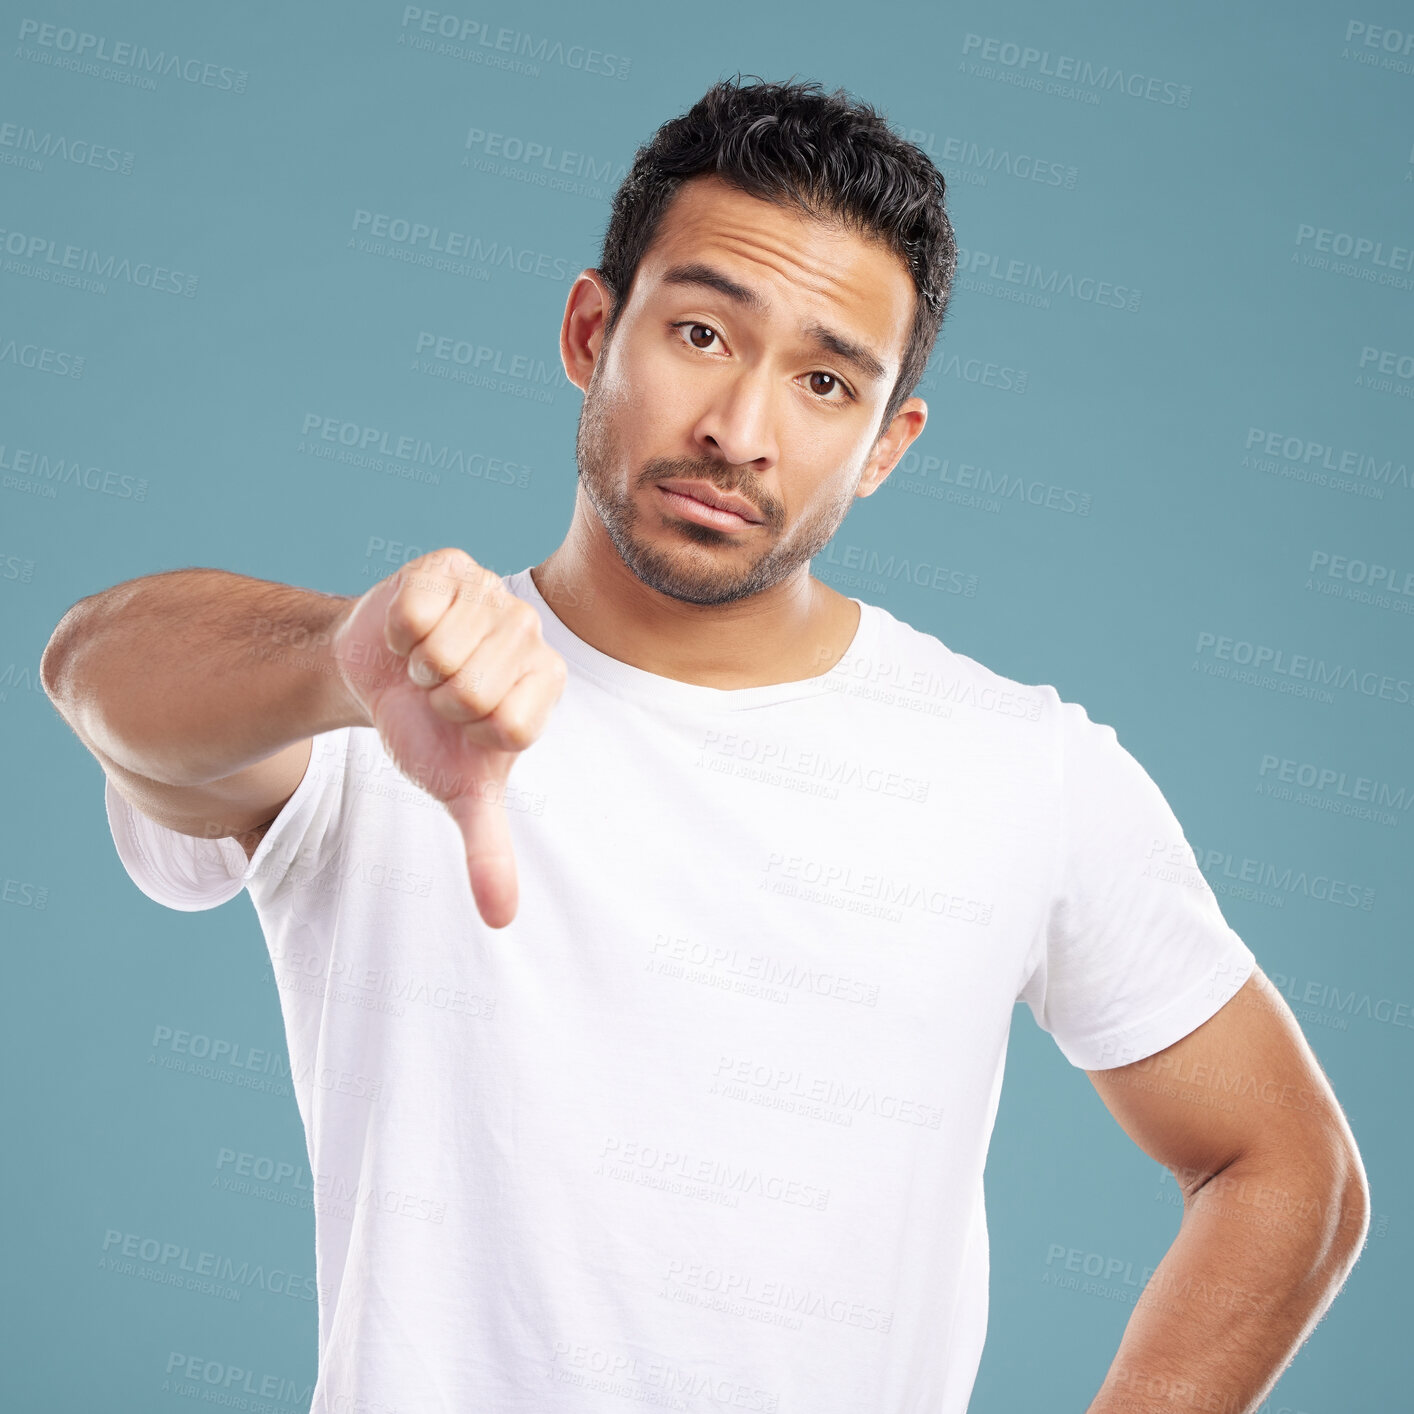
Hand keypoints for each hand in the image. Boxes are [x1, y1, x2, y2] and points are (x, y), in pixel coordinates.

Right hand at [330, 548, 566, 927]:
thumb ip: (488, 851)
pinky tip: (407, 629)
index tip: (463, 727)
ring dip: (416, 665)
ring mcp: (494, 594)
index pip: (513, 725)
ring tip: (422, 661)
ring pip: (446, 648)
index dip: (471, 734)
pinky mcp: (451, 566)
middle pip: (476, 688)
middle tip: (436, 691)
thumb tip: (501, 920)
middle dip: (438, 701)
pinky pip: (418, 608)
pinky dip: (397, 630)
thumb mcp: (459, 791)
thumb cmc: (428, 731)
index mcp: (545, 686)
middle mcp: (531, 635)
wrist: (375, 676)